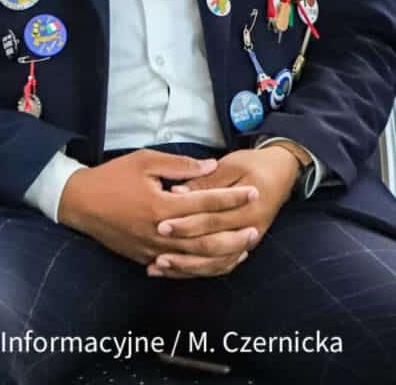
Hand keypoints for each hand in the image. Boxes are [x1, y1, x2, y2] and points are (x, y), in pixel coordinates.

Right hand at [57, 150, 259, 277]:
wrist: (78, 202)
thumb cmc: (111, 178)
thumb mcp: (143, 161)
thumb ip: (179, 165)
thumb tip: (210, 166)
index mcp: (162, 205)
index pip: (206, 203)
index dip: (232, 198)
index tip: (253, 192)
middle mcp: (161, 232)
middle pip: (209, 238)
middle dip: (235, 233)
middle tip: (256, 226)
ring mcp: (154, 249)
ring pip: (198, 258)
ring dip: (224, 254)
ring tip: (244, 247)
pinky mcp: (147, 258)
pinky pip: (181, 267)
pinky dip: (202, 266)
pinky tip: (215, 261)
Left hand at [151, 147, 299, 277]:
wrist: (280, 173)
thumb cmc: (252, 164)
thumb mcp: (230, 166)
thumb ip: (204, 181)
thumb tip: (176, 191)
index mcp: (249, 207)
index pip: (212, 220)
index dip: (185, 223)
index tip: (159, 225)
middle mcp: (251, 229)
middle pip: (213, 245)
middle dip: (182, 251)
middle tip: (155, 253)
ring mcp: (248, 242)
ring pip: (217, 263)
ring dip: (187, 267)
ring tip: (158, 266)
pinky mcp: (242, 247)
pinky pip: (220, 265)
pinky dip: (197, 270)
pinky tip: (172, 271)